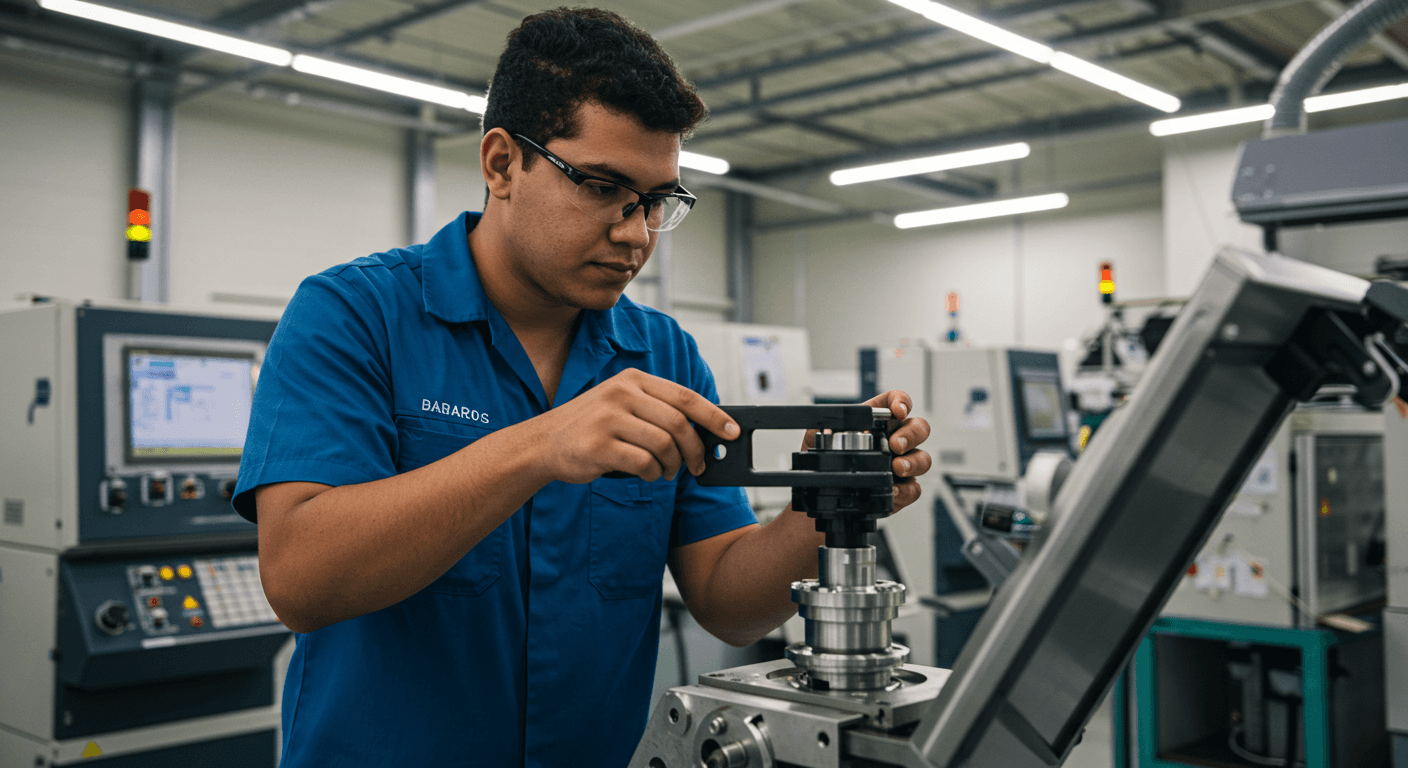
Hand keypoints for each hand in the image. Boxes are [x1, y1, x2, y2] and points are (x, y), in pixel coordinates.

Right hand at [532, 368, 738, 483]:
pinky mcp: (598, 446)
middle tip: (697, 466)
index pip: (684, 396)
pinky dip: (652, 474)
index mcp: (633, 380)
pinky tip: (647, 474)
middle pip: (678, 423)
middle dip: (695, 450)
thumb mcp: (621, 404)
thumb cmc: (590, 426)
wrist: (542, 442)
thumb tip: (704, 430)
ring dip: (672, 465)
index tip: (733, 431)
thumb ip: (657, 410)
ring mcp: (608, 419)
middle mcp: (621, 394)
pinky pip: (643, 463)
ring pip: (664, 445)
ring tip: (666, 471)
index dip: (714, 415)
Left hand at [800, 390, 931, 512]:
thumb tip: (828, 430)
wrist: (825, 491)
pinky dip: (905, 489)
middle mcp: (895, 440)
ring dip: (913, 462)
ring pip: (923, 458)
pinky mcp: (902, 488)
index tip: (898, 410)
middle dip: (911, 434)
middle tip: (895, 444)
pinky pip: (914, 488)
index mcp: (877, 422)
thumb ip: (823, 429)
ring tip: (897, 467)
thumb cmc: (827, 460)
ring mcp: (901, 464)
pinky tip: (892, 490)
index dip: (902, 402)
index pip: (896, 402)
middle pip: (919, 428)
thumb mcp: (817, 439)